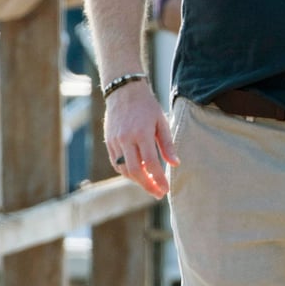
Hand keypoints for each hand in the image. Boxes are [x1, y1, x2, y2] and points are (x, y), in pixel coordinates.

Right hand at [105, 81, 178, 198]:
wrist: (124, 92)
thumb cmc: (147, 106)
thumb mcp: (162, 121)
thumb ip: (167, 144)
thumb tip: (175, 164)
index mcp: (141, 133)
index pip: (150, 163)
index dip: (158, 179)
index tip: (165, 189)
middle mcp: (126, 139)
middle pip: (134, 171)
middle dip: (146, 186)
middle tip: (158, 193)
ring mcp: (115, 142)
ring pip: (123, 170)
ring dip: (137, 180)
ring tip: (150, 184)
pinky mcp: (109, 143)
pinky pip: (116, 163)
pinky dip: (127, 172)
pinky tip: (138, 173)